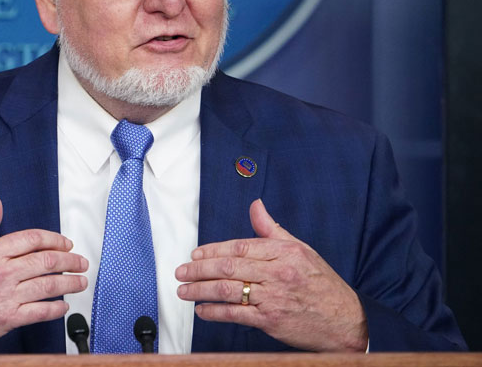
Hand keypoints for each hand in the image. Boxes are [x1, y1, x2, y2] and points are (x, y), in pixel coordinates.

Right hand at [0, 195, 88, 353]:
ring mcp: (5, 297)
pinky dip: (56, 308)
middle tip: (80, 261)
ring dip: (70, 282)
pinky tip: (63, 305)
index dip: (54, 238)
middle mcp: (0, 273)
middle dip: (70, 260)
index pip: (32, 239)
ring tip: (80, 281)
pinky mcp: (6, 319)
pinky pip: (40, 312)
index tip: (65, 242)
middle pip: (47, 261)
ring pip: (48, 285)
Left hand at [175, 199, 367, 351]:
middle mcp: (277, 272)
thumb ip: (272, 229)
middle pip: (228, 267)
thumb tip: (256, 205)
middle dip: (199, 269)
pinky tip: (202, 310)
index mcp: (283, 252)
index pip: (239, 247)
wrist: (346, 320)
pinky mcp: (271, 320)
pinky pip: (236, 314)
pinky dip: (215, 312)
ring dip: (200, 290)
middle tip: (181, 271)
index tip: (195, 254)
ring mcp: (273, 297)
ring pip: (227, 290)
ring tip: (184, 290)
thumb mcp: (301, 250)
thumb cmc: (322, 284)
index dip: (212, 250)